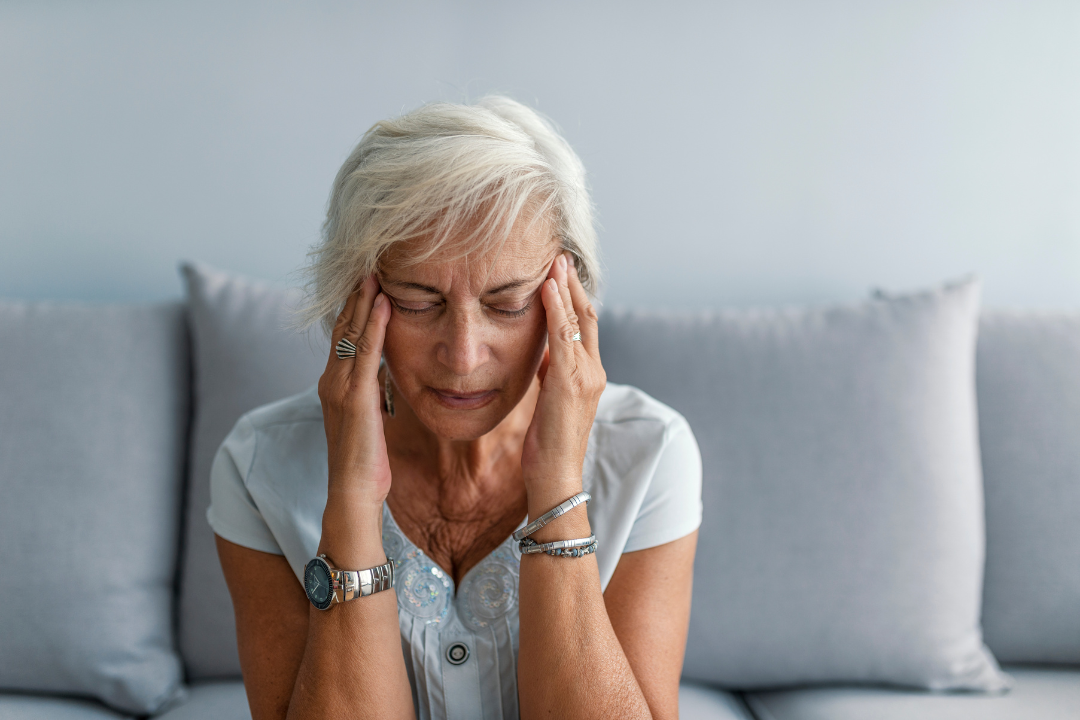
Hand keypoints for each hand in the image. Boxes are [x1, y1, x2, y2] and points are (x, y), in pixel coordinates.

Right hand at [317, 275, 392, 509]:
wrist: (353, 491)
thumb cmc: (366, 461)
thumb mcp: (369, 418)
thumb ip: (370, 392)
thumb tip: (380, 373)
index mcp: (335, 385)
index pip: (343, 336)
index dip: (354, 307)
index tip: (367, 281)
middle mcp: (331, 380)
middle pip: (343, 327)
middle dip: (356, 295)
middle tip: (369, 263)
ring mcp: (339, 387)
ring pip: (351, 333)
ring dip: (364, 300)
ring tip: (375, 271)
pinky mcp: (354, 397)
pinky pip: (366, 352)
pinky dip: (374, 325)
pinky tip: (383, 302)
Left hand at [521, 252, 605, 510]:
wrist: (555, 478)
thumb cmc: (547, 445)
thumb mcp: (549, 401)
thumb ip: (550, 374)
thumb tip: (542, 353)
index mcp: (588, 375)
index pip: (585, 327)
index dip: (574, 298)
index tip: (560, 273)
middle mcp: (593, 371)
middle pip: (588, 316)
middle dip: (574, 284)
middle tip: (560, 256)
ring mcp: (586, 376)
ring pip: (579, 321)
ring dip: (566, 288)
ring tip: (554, 261)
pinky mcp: (571, 382)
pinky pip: (564, 336)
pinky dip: (557, 309)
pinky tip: (547, 288)